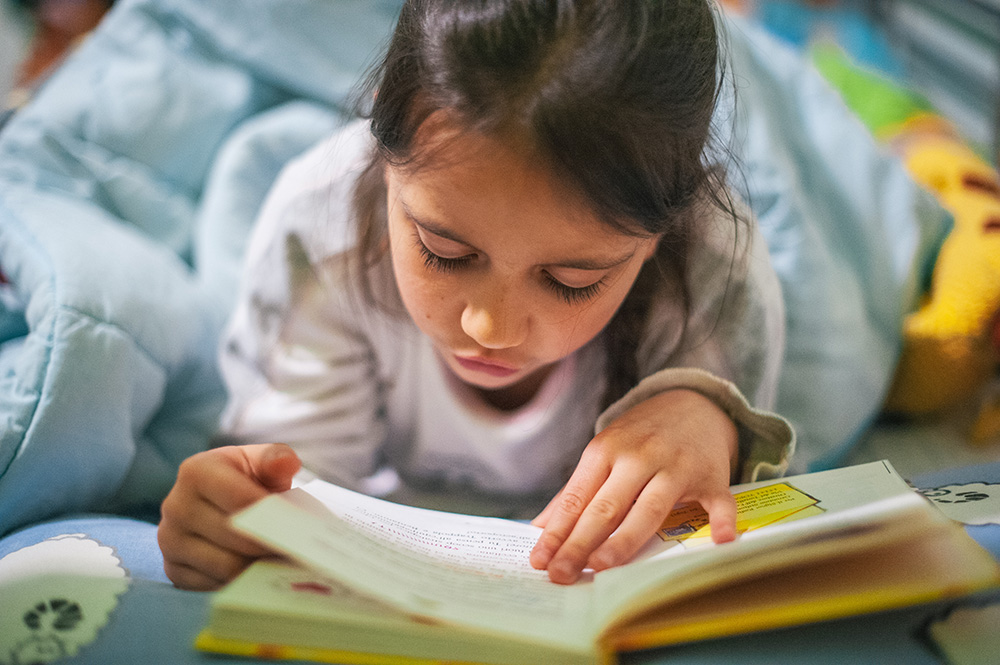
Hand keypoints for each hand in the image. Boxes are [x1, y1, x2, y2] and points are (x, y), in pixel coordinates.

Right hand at [158, 443, 300, 589]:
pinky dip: (240, 583)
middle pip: (236, 538)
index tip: (299, 527)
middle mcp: (175, 506)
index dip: (274, 518)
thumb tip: (287, 463)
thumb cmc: (247, 479)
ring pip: (227, 567)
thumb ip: (276, 459)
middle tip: (297, 550)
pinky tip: (256, 571)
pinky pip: (214, 587)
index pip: (243, 502)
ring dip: (259, 567)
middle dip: (271, 545)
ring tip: (281, 560)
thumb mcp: (262, 461)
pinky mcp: (173, 570)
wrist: (218, 501)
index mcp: (196, 472)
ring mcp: (170, 541)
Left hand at [530, 389, 737, 583]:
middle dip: (580, 543)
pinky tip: (719, 541)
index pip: (576, 498)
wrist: (690, 402)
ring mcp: (676, 466)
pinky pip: (718, 501)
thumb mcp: (603, 452)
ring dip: (625, 539)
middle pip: (606, 507)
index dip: (557, 532)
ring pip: (649, 508)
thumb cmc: (639, 436)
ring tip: (602, 566)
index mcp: (605, 450)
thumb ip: (574, 492)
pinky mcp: (711, 476)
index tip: (540, 560)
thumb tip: (540, 528)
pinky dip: (721, 520)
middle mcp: (639, 457)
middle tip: (561, 574)